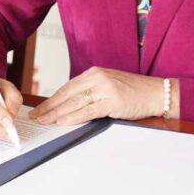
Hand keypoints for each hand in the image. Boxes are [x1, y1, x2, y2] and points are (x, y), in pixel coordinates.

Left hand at [29, 67, 176, 125]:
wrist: (157, 93)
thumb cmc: (133, 92)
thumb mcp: (108, 86)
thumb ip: (90, 92)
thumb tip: (68, 105)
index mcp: (94, 72)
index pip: (67, 87)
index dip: (52, 99)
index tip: (40, 108)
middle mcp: (97, 77)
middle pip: (67, 94)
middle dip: (49, 106)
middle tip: (36, 116)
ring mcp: (105, 88)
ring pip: (75, 103)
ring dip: (57, 113)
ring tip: (44, 121)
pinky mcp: (113, 100)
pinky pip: (88, 110)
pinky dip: (73, 117)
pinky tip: (62, 121)